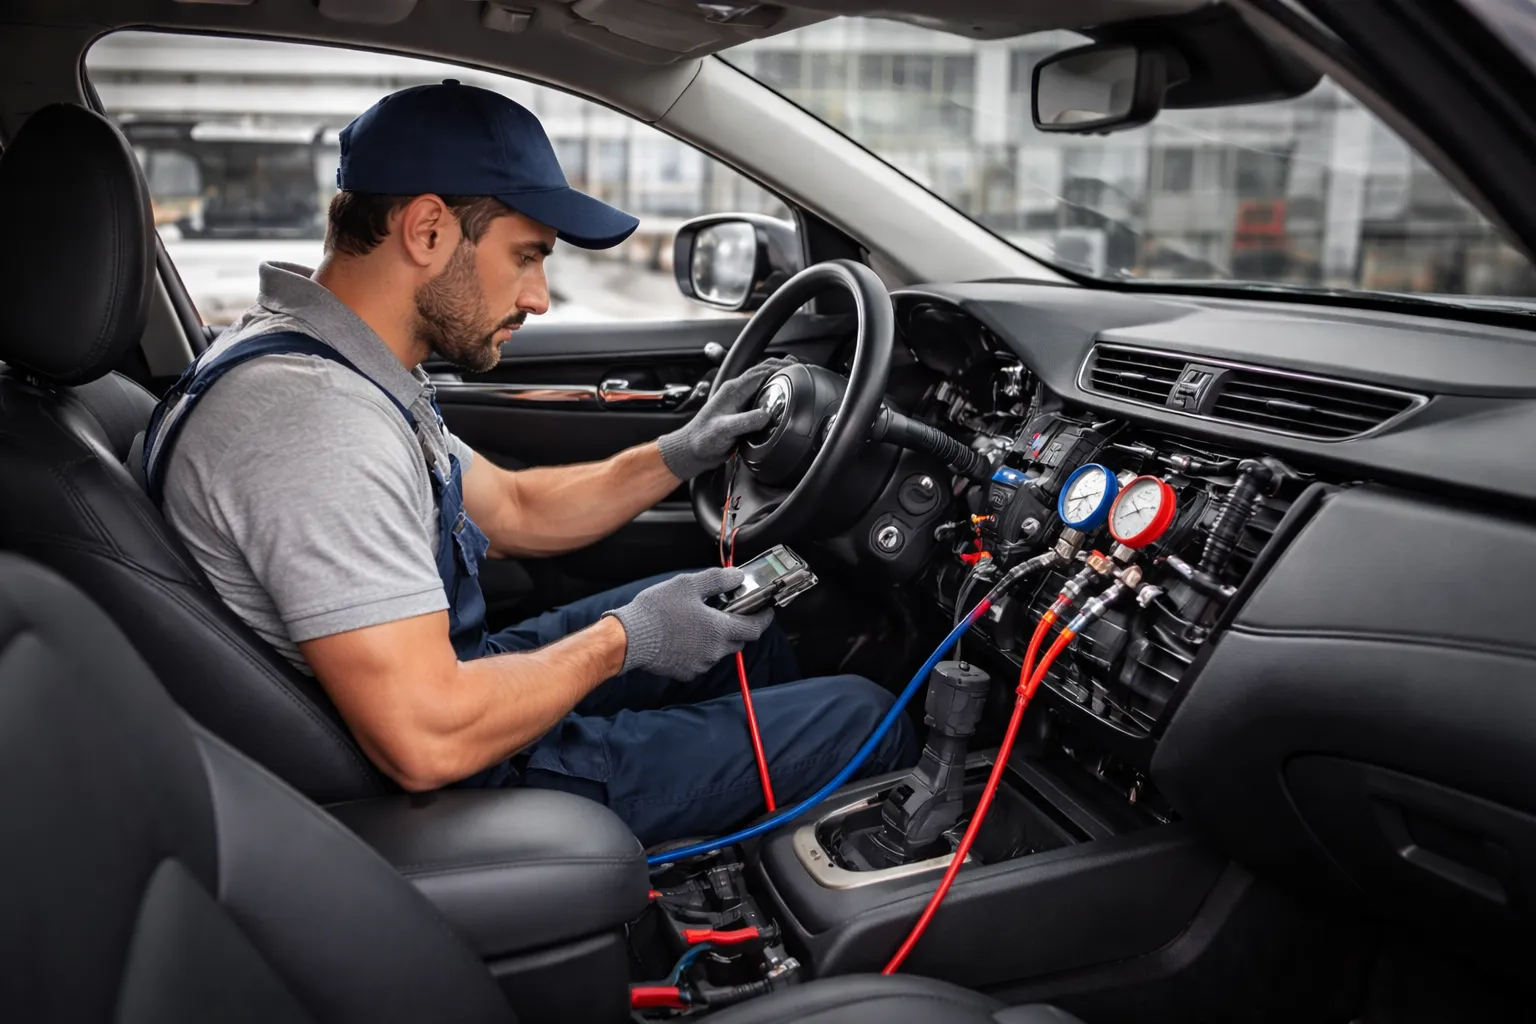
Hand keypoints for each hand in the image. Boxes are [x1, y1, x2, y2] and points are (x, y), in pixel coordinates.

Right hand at [604, 568, 773, 679]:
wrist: (629, 639)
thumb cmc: (657, 610)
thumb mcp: (688, 585)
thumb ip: (717, 580)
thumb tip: (738, 577)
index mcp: (720, 629)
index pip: (755, 628)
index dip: (764, 618)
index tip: (766, 610)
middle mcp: (715, 651)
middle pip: (739, 640)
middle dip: (739, 626)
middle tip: (729, 610)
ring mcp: (700, 665)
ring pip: (719, 650)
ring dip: (717, 638)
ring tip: (699, 621)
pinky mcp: (686, 672)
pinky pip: (701, 660)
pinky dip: (699, 648)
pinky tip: (684, 636)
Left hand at [656, 357, 794, 480]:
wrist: (691, 450)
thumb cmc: (702, 440)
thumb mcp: (724, 431)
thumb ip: (745, 422)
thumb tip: (766, 415)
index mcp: (732, 390)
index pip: (759, 371)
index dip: (779, 367)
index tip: (796, 368)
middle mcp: (736, 392)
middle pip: (763, 372)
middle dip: (782, 368)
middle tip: (801, 370)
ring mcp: (739, 401)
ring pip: (763, 383)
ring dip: (779, 379)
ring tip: (796, 380)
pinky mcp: (742, 412)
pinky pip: (761, 397)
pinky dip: (774, 393)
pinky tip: (783, 399)